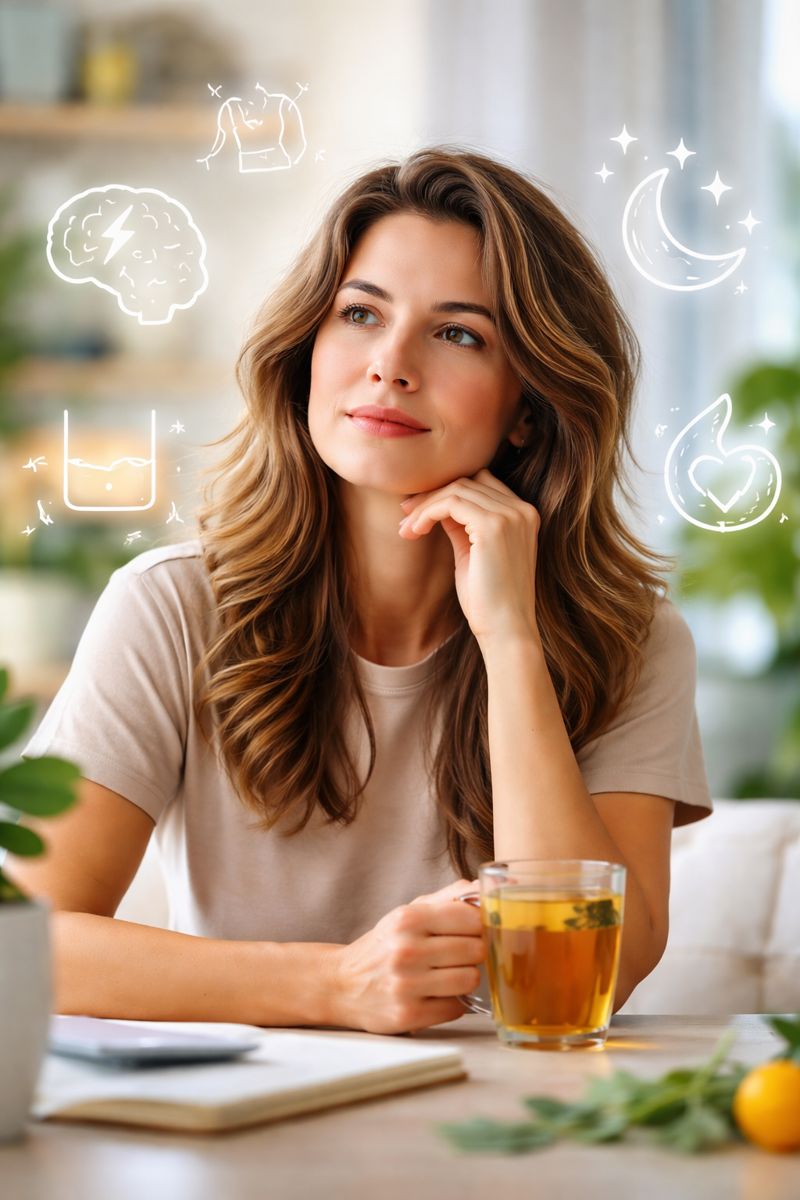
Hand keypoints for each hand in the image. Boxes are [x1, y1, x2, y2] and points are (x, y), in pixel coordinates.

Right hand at [332, 878, 484, 1034]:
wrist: (342, 984)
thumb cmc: (384, 946)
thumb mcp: (409, 913)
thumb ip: (449, 897)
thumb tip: (483, 888)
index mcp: (408, 919)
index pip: (470, 917)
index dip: (478, 925)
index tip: (472, 930)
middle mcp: (406, 950)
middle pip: (475, 950)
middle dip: (473, 953)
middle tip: (458, 955)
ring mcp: (406, 984)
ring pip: (470, 980)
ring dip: (464, 979)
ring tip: (446, 975)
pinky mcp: (408, 1015)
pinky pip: (456, 1008)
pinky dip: (451, 1003)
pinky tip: (434, 995)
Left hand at [398, 467, 539, 645]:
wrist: (506, 631)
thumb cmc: (488, 601)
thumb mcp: (473, 553)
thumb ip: (461, 526)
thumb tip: (436, 506)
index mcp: (523, 515)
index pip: (481, 483)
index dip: (446, 492)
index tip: (418, 511)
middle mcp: (522, 510)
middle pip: (467, 481)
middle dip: (432, 495)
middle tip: (405, 516)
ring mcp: (510, 516)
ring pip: (456, 489)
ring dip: (425, 506)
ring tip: (406, 529)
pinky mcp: (493, 526)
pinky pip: (450, 503)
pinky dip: (427, 512)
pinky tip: (415, 531)